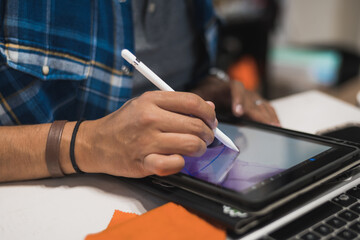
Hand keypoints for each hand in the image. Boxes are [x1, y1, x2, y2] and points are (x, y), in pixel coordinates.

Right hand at [76, 91, 216, 177]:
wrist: (95, 143)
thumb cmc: (124, 123)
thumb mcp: (145, 104)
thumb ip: (176, 104)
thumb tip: (209, 107)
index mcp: (151, 100)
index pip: (192, 102)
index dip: (208, 112)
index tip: (211, 120)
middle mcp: (149, 118)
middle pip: (195, 125)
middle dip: (208, 134)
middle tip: (206, 137)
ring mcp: (146, 141)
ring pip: (191, 145)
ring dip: (199, 149)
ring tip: (195, 148)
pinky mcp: (143, 162)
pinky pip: (174, 164)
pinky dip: (181, 163)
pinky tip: (177, 159)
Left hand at [191, 76, 279, 125]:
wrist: (214, 87)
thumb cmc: (207, 93)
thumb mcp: (200, 95)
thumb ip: (200, 101)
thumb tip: (204, 108)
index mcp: (227, 87)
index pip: (235, 89)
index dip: (238, 100)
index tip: (238, 112)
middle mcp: (242, 91)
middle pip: (252, 100)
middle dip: (258, 113)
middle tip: (265, 125)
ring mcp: (251, 97)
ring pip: (262, 104)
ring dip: (269, 116)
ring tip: (276, 128)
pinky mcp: (256, 103)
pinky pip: (267, 109)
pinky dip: (273, 117)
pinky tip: (278, 127)